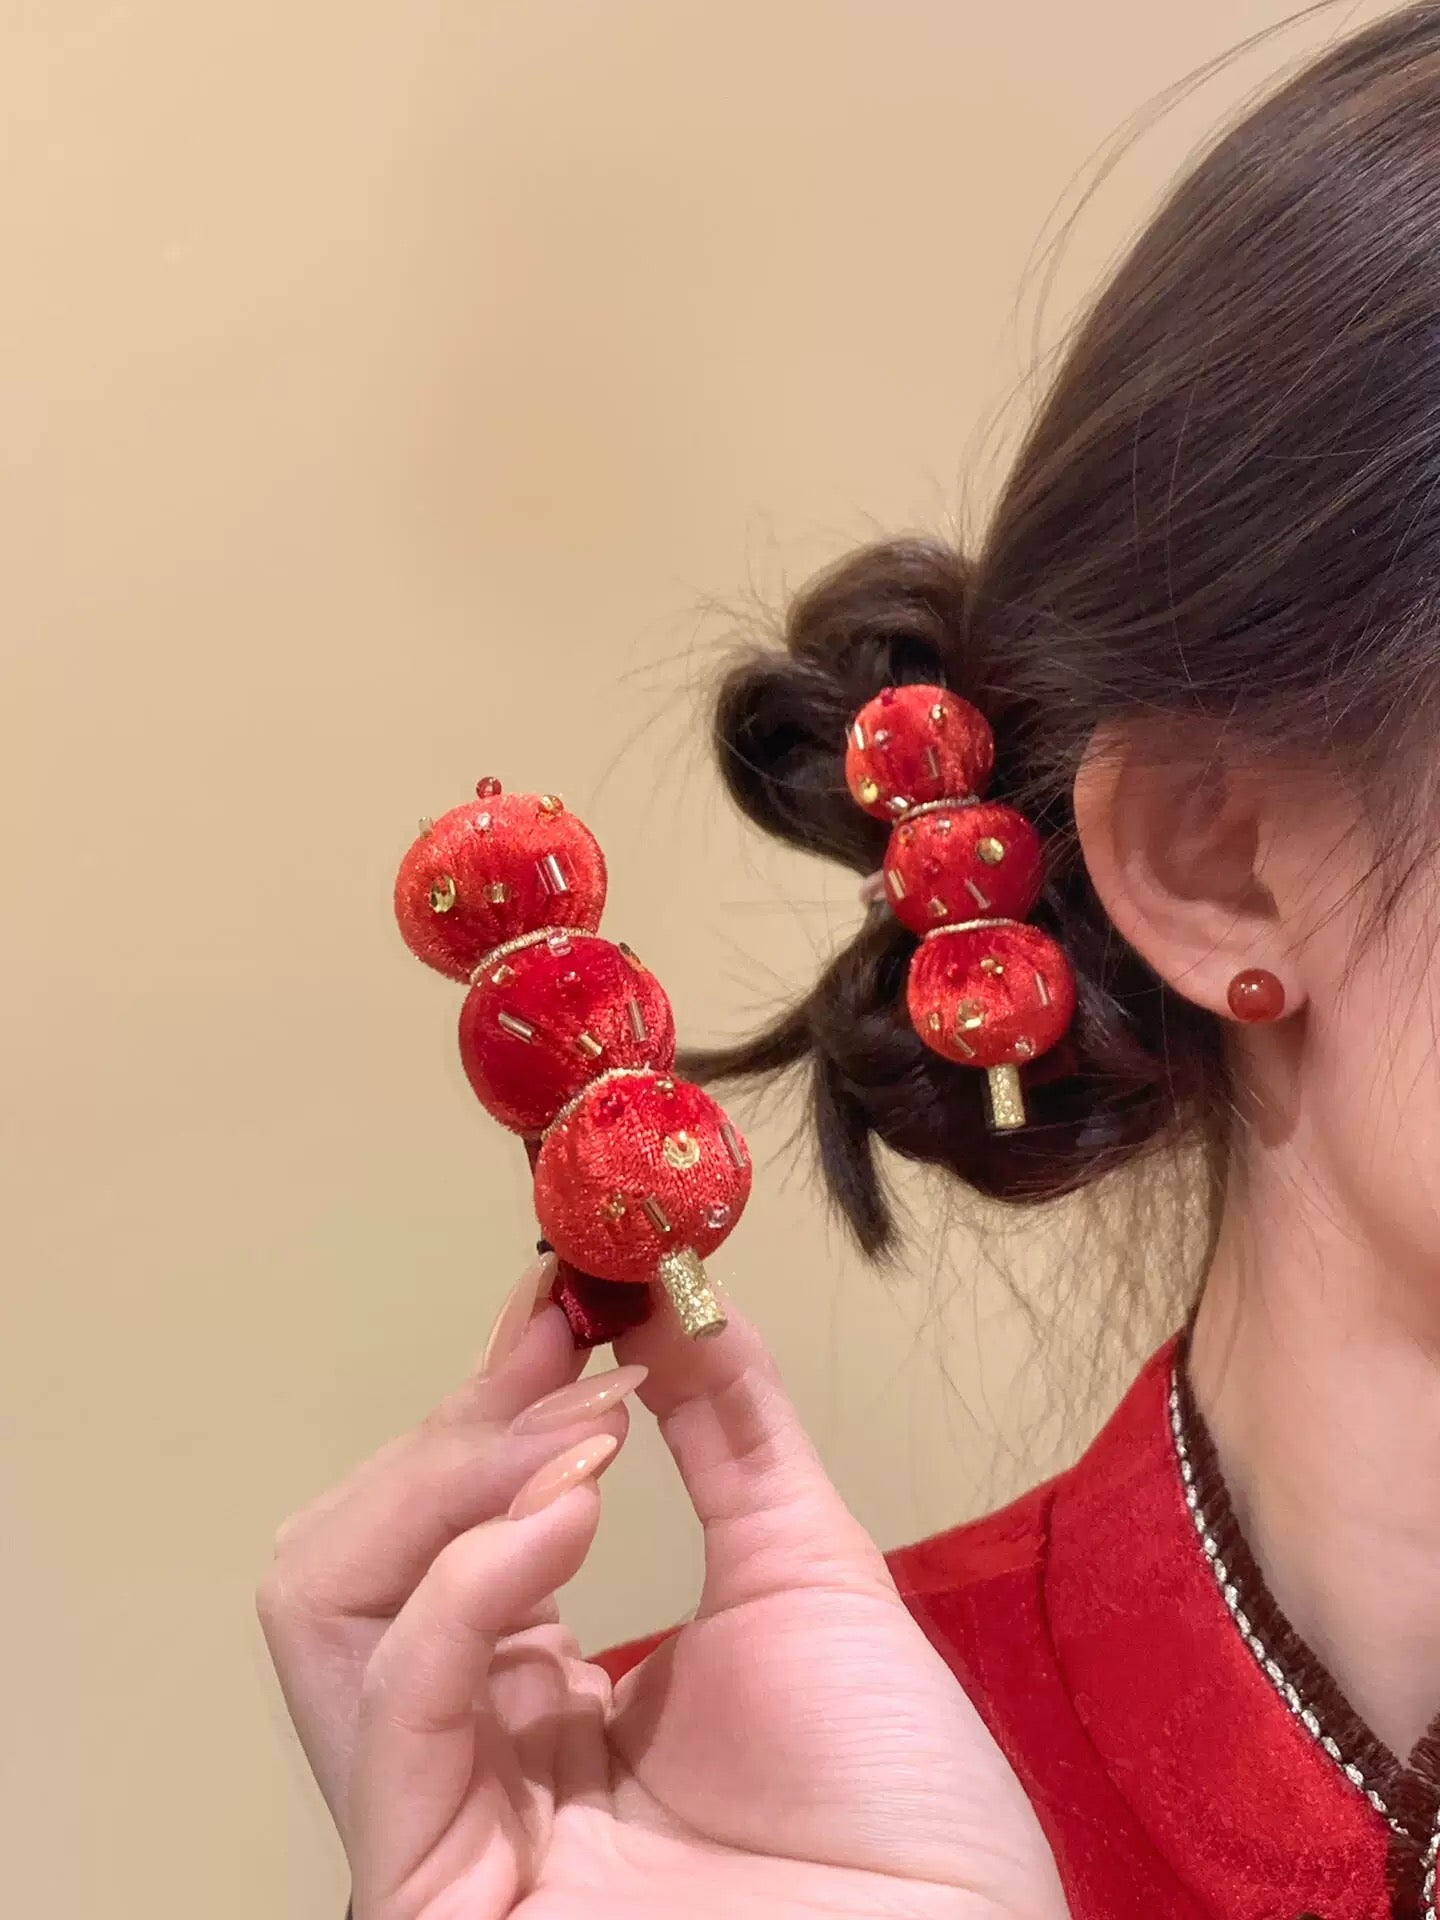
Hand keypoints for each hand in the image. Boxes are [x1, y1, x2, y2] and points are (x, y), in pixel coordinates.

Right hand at [259, 1251, 1069, 1919]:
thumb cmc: (900, 1809)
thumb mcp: (801, 1574)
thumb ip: (722, 1429)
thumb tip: (660, 1292)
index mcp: (537, 1699)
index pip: (440, 1526)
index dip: (488, 1398)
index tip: (561, 1288)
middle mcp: (470, 1758)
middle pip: (352, 1554)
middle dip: (457, 1430)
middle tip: (564, 1352)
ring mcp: (442, 1827)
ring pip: (327, 1605)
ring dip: (452, 1477)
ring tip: (583, 1441)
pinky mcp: (436, 1891)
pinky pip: (397, 1690)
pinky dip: (470, 1565)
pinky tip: (568, 1508)